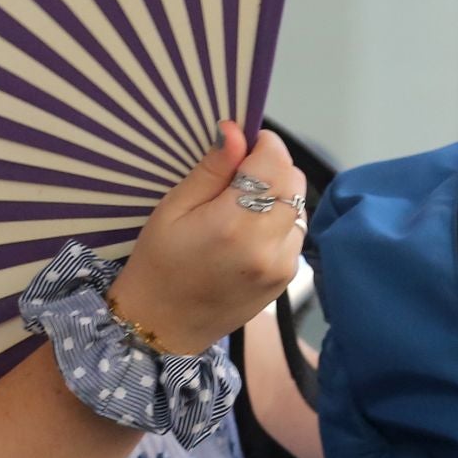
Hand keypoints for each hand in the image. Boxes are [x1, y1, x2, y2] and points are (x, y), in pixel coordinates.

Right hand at [108, 122, 305, 356]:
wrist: (163, 326)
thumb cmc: (158, 263)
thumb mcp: (173, 208)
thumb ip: (212, 169)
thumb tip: (236, 131)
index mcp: (235, 224)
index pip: (274, 160)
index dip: (259, 144)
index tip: (237, 149)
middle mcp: (269, 245)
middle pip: (293, 180)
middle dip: (270, 168)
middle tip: (234, 178)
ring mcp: (283, 265)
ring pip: (298, 205)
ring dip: (277, 195)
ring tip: (240, 207)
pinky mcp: (287, 278)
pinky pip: (295, 232)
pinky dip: (278, 221)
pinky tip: (248, 231)